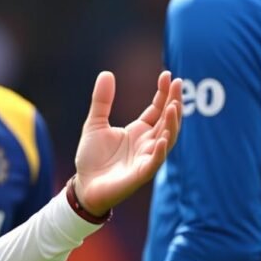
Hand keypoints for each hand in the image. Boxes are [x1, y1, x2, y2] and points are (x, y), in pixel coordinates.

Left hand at [73, 71, 181, 216]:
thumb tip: (107, 73)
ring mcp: (146, 158)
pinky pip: (155, 162)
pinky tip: (162, 138)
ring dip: (172, 124)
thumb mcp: (95, 123)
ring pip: (167, 139)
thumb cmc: (92, 158)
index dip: (163, 93)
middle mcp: (147, 143)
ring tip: (174, 106)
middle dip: (174, 102)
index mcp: (139, 131)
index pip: (157, 109)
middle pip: (167, 121)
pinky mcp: (140, 174)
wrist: (83, 186)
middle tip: (177, 84)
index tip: (167, 75)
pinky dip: (160, 151)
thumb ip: (102, 100)